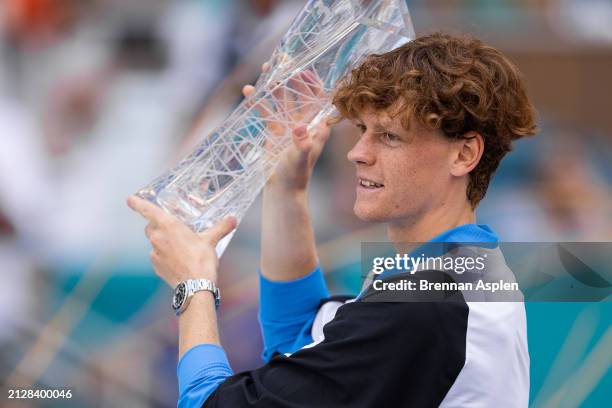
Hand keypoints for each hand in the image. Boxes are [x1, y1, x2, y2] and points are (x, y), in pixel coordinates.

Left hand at [127, 196, 236, 286]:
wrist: (195, 286)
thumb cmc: (201, 260)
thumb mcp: (211, 240)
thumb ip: (221, 227)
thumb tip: (232, 220)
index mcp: (169, 226)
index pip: (148, 210)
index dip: (138, 204)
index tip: (130, 199)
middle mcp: (158, 237)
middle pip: (150, 226)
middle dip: (158, 225)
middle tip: (173, 227)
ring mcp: (155, 253)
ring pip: (154, 242)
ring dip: (163, 242)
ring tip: (180, 246)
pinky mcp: (156, 266)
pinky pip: (158, 256)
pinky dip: (165, 255)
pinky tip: (178, 259)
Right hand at [243, 63, 330, 192]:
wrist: (283, 190)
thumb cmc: (296, 176)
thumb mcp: (299, 158)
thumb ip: (301, 143)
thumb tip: (299, 127)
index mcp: (317, 127)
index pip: (318, 99)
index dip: (312, 83)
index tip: (302, 70)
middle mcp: (305, 123)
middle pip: (299, 95)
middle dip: (291, 78)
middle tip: (281, 62)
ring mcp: (289, 126)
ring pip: (281, 100)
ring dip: (274, 86)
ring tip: (265, 69)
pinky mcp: (275, 132)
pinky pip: (267, 112)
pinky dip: (258, 102)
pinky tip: (249, 91)